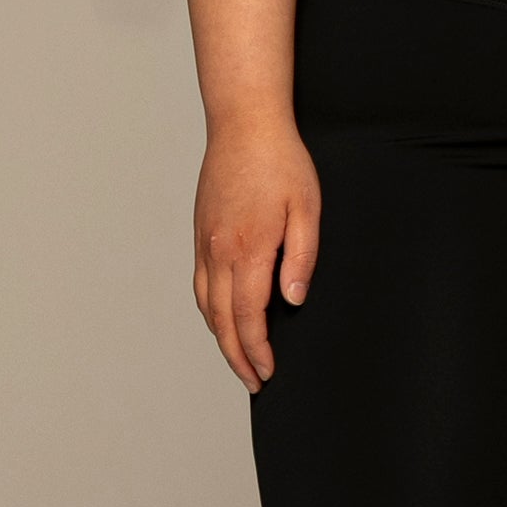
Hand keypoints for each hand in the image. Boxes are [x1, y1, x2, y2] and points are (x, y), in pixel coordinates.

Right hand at [192, 117, 321, 391]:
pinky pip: (199, 284)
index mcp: (248, 249)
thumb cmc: (282, 163)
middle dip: (237, 356)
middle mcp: (218, 251)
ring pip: (205, 305)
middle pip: (221, 320)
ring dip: (220, 337)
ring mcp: (205, 242)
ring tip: (239, 359)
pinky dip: (209, 311)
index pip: (247, 316)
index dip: (256, 350)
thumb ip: (301, 259)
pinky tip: (222, 319)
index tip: (267, 372)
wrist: (244, 125)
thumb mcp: (307, 210)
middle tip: (254, 381)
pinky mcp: (200, 233)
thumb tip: (293, 302)